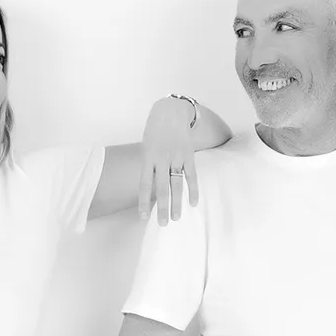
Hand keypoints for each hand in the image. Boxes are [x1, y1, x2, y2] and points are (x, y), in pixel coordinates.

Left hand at [136, 96, 202, 225]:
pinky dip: (193, 190)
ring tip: (175, 218)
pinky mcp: (188, 155)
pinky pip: (191, 176)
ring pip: (177, 185)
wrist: (171, 111)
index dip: (143, 202)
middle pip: (162, 189)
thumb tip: (152, 188)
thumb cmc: (155, 130)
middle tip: (163, 224)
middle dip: (162, 208)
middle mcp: (162, 159)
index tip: (143, 218)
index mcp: (148, 157)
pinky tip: (193, 203)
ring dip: (176, 203)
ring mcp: (176, 157)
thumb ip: (150, 165)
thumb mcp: (147, 146)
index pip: (144, 185)